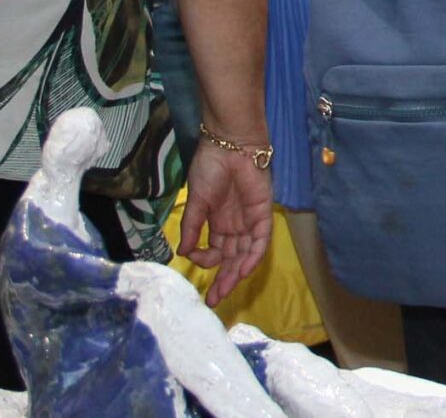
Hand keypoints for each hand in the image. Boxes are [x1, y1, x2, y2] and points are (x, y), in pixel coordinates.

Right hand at [177, 137, 272, 304]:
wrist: (228, 146)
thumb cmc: (210, 168)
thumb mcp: (196, 203)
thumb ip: (191, 228)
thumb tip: (181, 253)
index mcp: (219, 222)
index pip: (216, 251)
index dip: (206, 260)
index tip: (193, 260)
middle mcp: (236, 225)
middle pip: (232, 258)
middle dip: (223, 279)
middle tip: (213, 299)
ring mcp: (250, 220)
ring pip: (245, 253)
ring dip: (236, 273)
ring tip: (224, 291)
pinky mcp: (263, 212)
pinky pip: (260, 240)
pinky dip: (253, 256)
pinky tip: (243, 270)